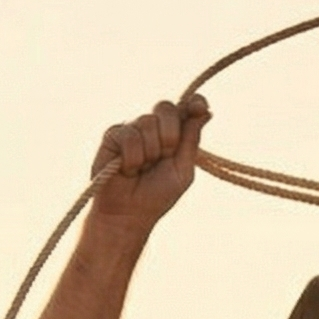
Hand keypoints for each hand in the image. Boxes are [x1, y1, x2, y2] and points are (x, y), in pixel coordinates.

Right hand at [91, 95, 209, 223]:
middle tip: (163, 157)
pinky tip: (128, 170)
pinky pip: (129, 136)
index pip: (185, 108)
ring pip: (148, 122)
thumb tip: (205, 112)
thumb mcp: (182, 170)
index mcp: (172, 134)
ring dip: (150, 153)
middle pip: (166, 107)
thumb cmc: (157, 196)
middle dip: (170, 134)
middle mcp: (153, 127)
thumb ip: (191, 140)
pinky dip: (133, 158)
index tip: (199, 107)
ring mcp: (132, 128)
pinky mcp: (113, 135)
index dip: (193, 103)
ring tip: (142, 170)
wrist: (128, 215)